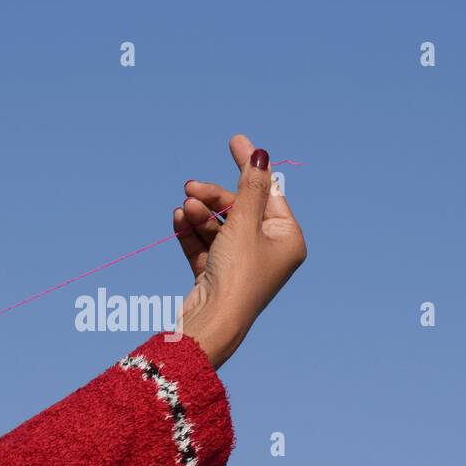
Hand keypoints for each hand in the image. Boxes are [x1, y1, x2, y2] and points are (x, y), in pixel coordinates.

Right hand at [176, 135, 306, 367]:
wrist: (211, 324)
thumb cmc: (237, 275)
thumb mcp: (244, 223)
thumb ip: (249, 187)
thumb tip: (260, 155)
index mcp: (287, 240)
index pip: (269, 193)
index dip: (249, 167)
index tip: (234, 140)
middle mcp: (268, 252)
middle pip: (239, 209)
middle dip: (214, 197)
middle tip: (191, 186)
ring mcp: (241, 265)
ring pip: (219, 226)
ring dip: (200, 214)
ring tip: (184, 207)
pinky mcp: (217, 276)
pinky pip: (205, 245)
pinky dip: (192, 232)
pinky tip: (178, 219)